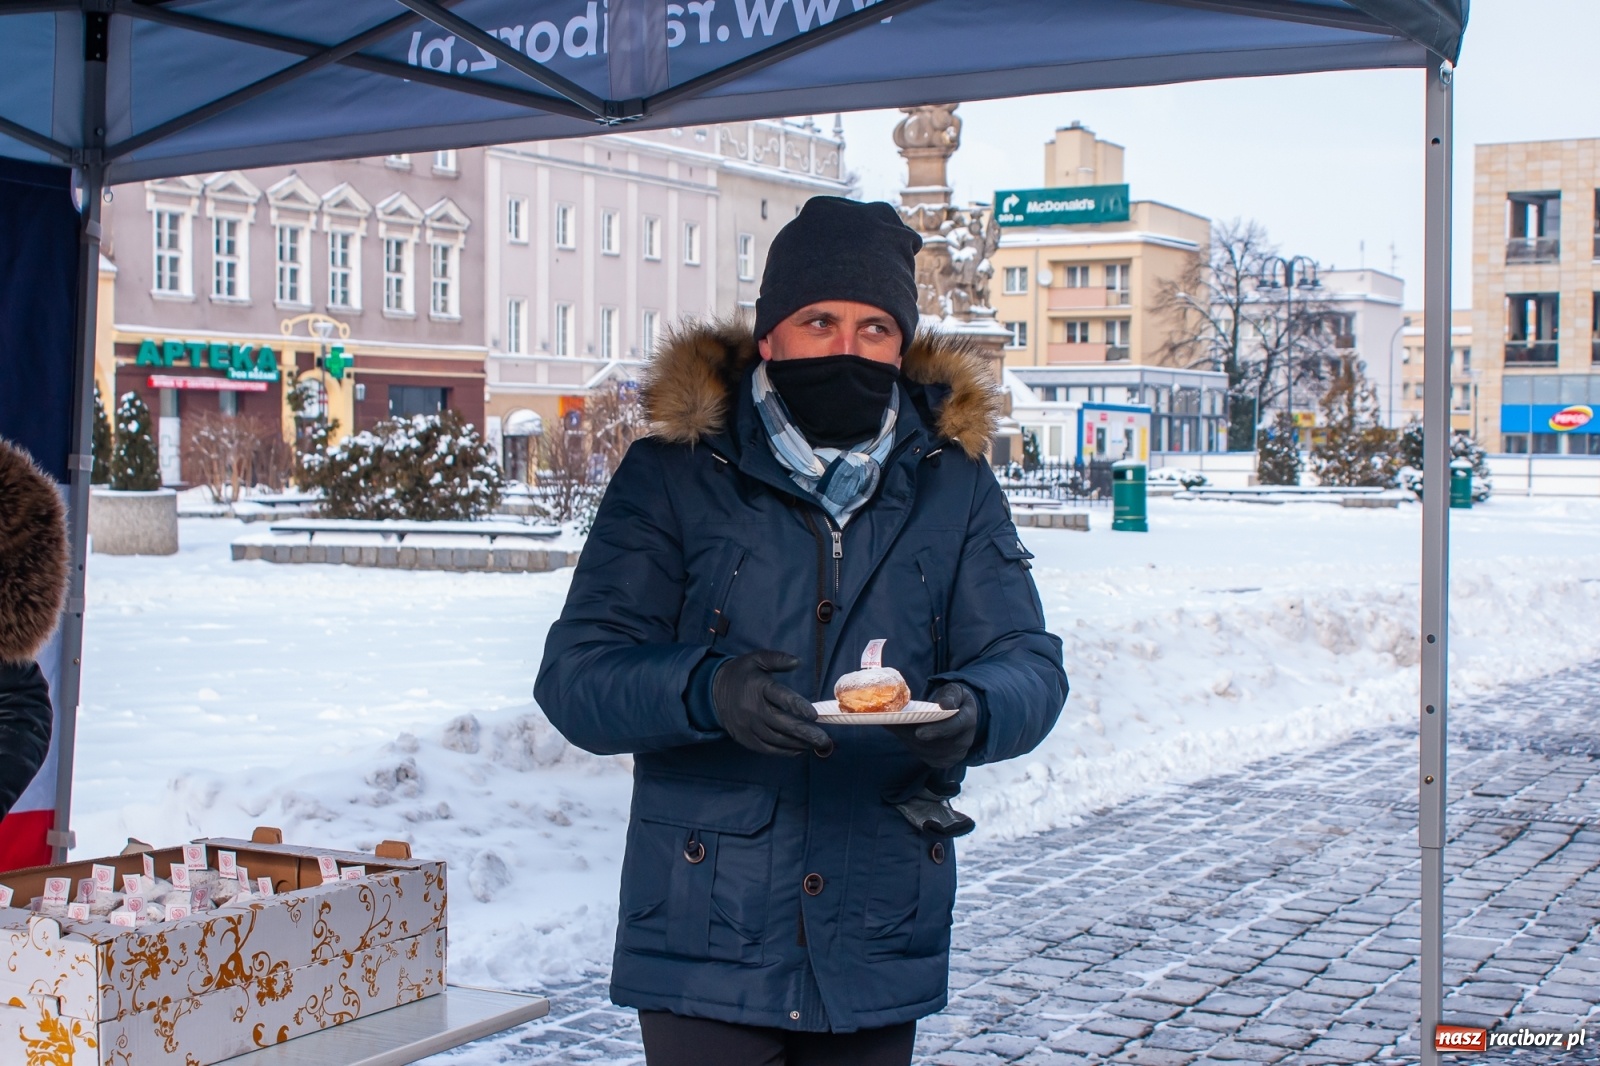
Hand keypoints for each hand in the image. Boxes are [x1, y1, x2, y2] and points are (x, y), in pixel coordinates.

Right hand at [712, 651, 833, 756]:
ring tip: (817, 744)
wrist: (712, 692)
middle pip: (782, 724)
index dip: (798, 706)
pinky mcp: (745, 739)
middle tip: (824, 739)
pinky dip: (785, 751)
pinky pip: (767, 749)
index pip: (780, 697)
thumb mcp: (756, 659)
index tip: (814, 715)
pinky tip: (800, 750)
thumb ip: (777, 659)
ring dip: (799, 744)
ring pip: (777, 739)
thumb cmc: (740, 674)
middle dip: (805, 733)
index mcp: (758, 687)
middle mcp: (753, 709)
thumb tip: (798, 662)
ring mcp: (749, 726)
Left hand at [889, 683, 978, 767]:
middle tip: (894, 725)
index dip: (937, 731)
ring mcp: (953, 755)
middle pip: (937, 744)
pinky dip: (909, 744)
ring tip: (893, 725)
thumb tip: (945, 704)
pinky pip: (923, 756)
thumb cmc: (954, 699)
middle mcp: (963, 741)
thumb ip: (951, 695)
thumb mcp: (955, 691)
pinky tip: (900, 731)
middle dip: (914, 736)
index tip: (919, 732)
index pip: (954, 727)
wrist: (959, 714)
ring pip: (927, 752)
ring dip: (908, 740)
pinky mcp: (942, 761)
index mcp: (968, 720)